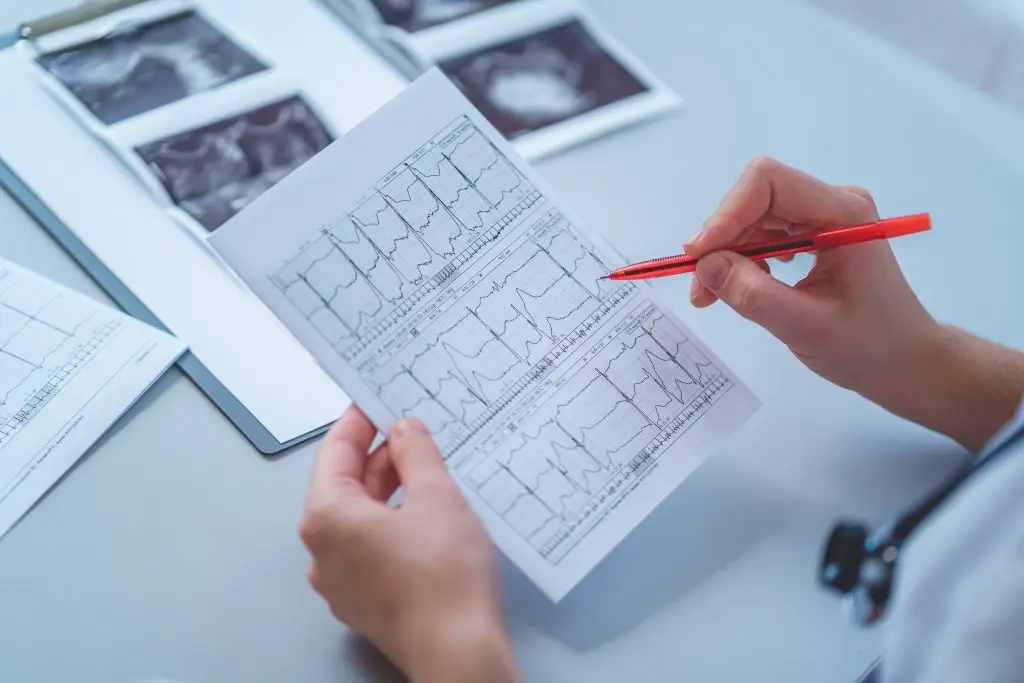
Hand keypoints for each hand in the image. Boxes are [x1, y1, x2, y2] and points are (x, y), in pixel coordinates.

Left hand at [299, 408, 520, 682]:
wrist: (460, 652)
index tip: (378, 400)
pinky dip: (393, 524)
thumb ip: (416, 453)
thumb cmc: (444, 574)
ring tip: (428, 471)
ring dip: (390, 491)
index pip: (335, 452)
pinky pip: (370, 548)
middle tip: (415, 432)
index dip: (359, 421)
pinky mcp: (364, 603)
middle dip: (380, 457)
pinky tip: (427, 516)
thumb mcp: (437, 495)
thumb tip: (404, 429)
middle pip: (345, 487)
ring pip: (360, 519)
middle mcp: (322, 551)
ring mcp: (340, 582)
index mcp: (327, 517)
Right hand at [685, 157, 1022, 450]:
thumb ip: (751, 294)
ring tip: (708, 295)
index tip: (698, 257)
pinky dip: (740, 259)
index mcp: (841, 213)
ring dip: (726, 252)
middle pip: (755, 197)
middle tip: (698, 285)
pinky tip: (734, 288)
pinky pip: (763, 234)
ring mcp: (822, 218)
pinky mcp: (813, 236)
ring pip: (753, 216)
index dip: (725, 214)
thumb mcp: (804, 326)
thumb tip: (704, 266)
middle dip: (721, 237)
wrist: (906, 363)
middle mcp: (832, 204)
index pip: (767, 182)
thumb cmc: (869, 348)